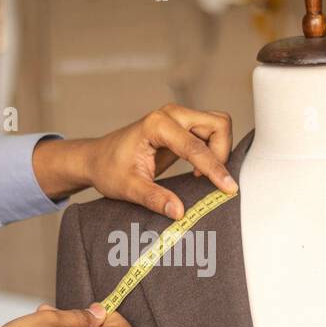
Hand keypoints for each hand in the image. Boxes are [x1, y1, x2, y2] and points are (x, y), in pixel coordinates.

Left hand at [32, 105, 237, 217]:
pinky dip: (213, 150)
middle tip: (210, 180)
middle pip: (217, 124)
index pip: (196, 146)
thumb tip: (179, 212)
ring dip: (219, 150)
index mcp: (157, 124)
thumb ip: (154, 199)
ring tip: (202, 175)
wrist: (96, 159)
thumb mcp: (128, 188)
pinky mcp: (182, 126)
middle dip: (221, 152)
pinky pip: (210, 132)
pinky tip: (198, 170)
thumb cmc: (109, 169)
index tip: (229, 188)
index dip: (215, 168)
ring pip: (218, 125)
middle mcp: (171, 114)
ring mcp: (178, 117)